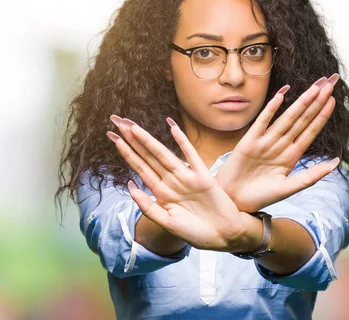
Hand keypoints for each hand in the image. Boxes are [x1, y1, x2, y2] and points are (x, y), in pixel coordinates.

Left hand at [107, 116, 258, 251]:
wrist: (223, 236)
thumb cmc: (196, 232)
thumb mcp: (167, 222)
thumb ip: (148, 206)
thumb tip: (130, 185)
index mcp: (162, 193)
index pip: (141, 168)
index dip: (127, 153)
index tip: (114, 139)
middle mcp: (172, 182)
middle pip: (148, 157)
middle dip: (133, 141)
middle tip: (118, 123)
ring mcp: (187, 178)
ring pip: (164, 155)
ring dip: (149, 141)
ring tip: (134, 127)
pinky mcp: (203, 177)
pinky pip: (191, 156)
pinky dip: (183, 142)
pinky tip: (173, 128)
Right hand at [216, 73, 340, 212]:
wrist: (233, 202)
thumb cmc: (259, 196)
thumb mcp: (288, 188)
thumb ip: (311, 176)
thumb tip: (336, 162)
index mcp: (291, 155)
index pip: (310, 130)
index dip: (322, 115)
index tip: (333, 99)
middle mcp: (280, 145)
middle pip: (302, 119)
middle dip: (316, 101)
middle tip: (330, 83)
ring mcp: (265, 141)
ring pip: (287, 118)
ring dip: (301, 102)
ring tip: (315, 87)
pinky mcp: (249, 141)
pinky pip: (262, 121)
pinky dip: (272, 109)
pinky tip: (282, 95)